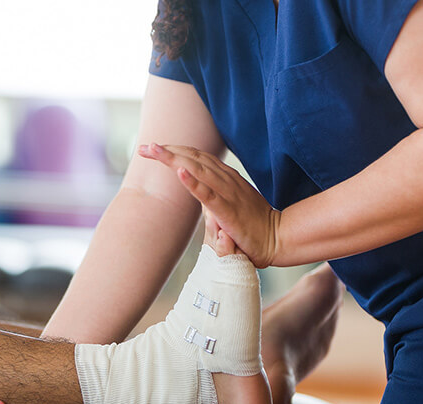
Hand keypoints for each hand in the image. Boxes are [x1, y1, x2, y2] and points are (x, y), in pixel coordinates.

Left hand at [139, 143, 281, 267]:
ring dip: (174, 159)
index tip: (153, 148)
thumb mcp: (227, 203)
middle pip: (194, 158)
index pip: (197, 156)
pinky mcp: (228, 211)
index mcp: (225, 177)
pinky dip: (193, 182)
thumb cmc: (252, 224)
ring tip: (154, 150)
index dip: (175, 150)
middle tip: (144, 147)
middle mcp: (226, 179)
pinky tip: (179, 172)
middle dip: (168, 151)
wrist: (278, 238)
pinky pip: (208, 194)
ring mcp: (228, 193)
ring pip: (198, 170)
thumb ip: (211, 194)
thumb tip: (194, 187)